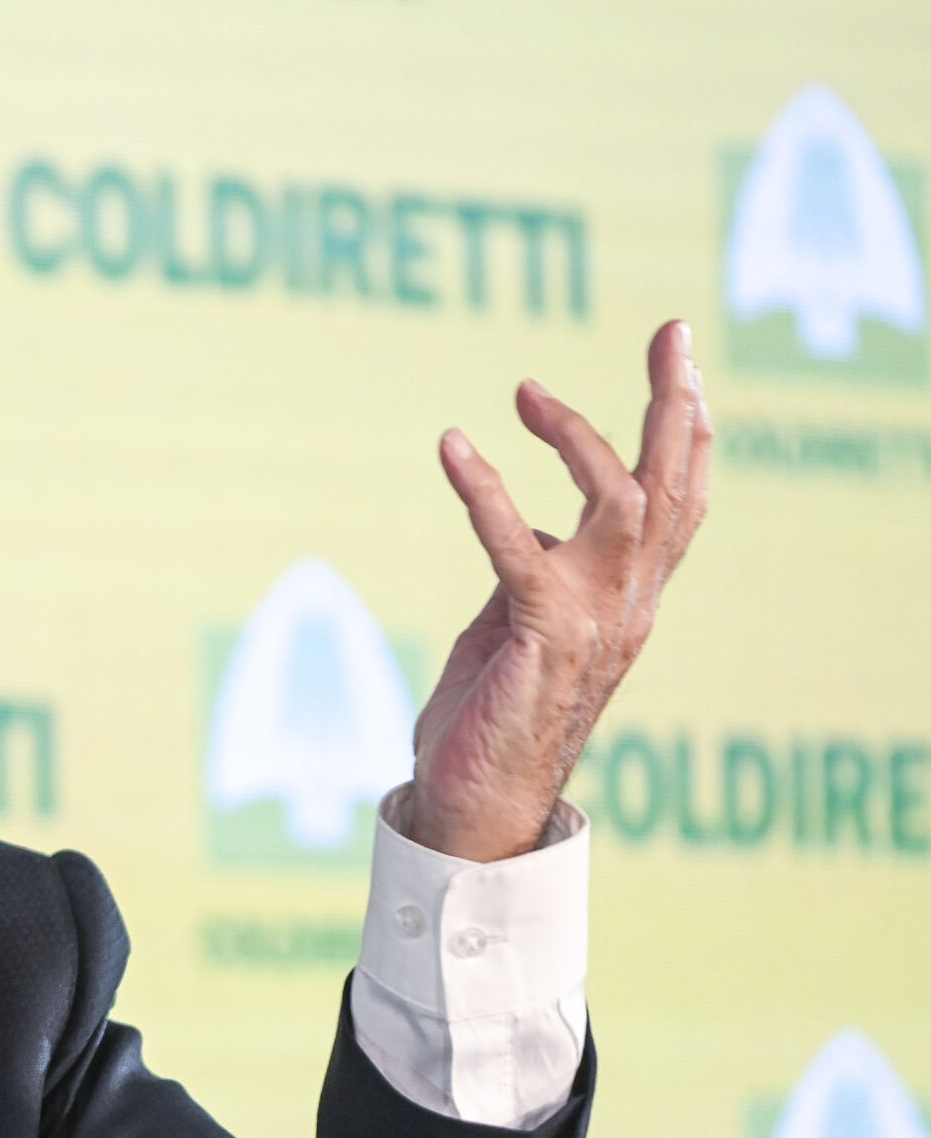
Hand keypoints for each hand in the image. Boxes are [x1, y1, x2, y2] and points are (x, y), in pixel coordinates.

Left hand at [403, 320, 712, 861]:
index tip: (678, 360)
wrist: (473, 806)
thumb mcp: (513, 629)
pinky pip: (518, 549)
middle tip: (672, 331)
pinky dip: (484, 492)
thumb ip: (530, 575)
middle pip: (676, 486)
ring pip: (622, 504)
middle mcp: (627, 604)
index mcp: (626, 599)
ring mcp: (592, 620)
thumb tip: (527, 527)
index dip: (685, 429)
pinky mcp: (540, 636)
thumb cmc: (488, 720)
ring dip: (578, 438)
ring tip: (528, 391)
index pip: (678, 500)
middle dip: (677, 403)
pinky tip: (452, 447)